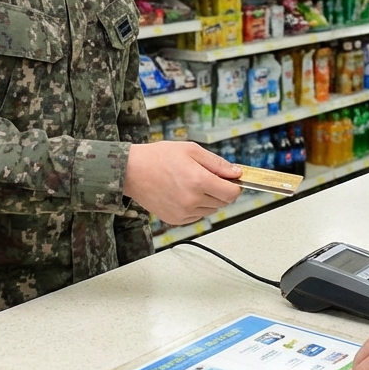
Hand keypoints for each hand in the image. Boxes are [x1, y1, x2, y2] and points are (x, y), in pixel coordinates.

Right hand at [123, 142, 241, 224]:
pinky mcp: (175, 220)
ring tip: (190, 183)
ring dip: (208, 198)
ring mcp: (183, 212)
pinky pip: (197, 215)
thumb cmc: (159, 157)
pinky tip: (183, 192)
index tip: (231, 180)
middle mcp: (192, 200)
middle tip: (205, 176)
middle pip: (223, 202)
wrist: (132, 171)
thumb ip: (217, 163)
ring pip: (211, 210)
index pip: (232, 193)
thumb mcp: (191, 150)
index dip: (235, 186)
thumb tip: (236, 173)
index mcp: (198, 181)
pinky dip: (196, 206)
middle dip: (220, 190)